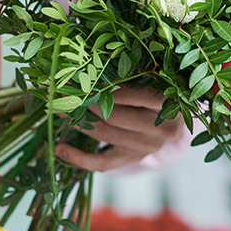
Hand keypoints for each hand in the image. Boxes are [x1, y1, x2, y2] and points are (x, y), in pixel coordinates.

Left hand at [54, 85, 183, 171]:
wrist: (173, 119)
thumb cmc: (158, 90)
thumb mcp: (153, 79)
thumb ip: (131, 74)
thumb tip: (90, 68)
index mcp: (169, 105)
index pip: (138, 95)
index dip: (109, 87)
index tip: (83, 78)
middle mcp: (161, 129)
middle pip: (115, 116)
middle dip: (86, 103)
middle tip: (63, 92)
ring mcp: (147, 147)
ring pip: (105, 135)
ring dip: (77, 122)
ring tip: (56, 111)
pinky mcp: (134, 158)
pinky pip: (103, 162)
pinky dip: (79, 158)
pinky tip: (60, 149)